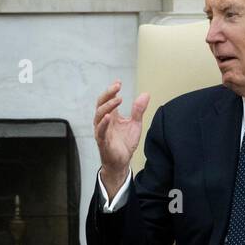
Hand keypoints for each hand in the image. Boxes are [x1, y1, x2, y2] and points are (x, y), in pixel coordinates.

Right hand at [93, 80, 149, 194]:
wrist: (122, 162)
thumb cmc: (125, 143)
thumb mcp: (135, 124)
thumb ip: (138, 110)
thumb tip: (145, 94)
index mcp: (111, 116)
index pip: (108, 100)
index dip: (111, 90)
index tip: (118, 82)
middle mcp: (104, 122)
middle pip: (101, 104)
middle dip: (108, 94)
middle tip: (117, 87)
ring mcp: (102, 131)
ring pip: (99, 115)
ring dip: (108, 106)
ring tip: (117, 99)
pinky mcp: (102, 141)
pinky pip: (100, 131)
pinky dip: (103, 123)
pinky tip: (109, 116)